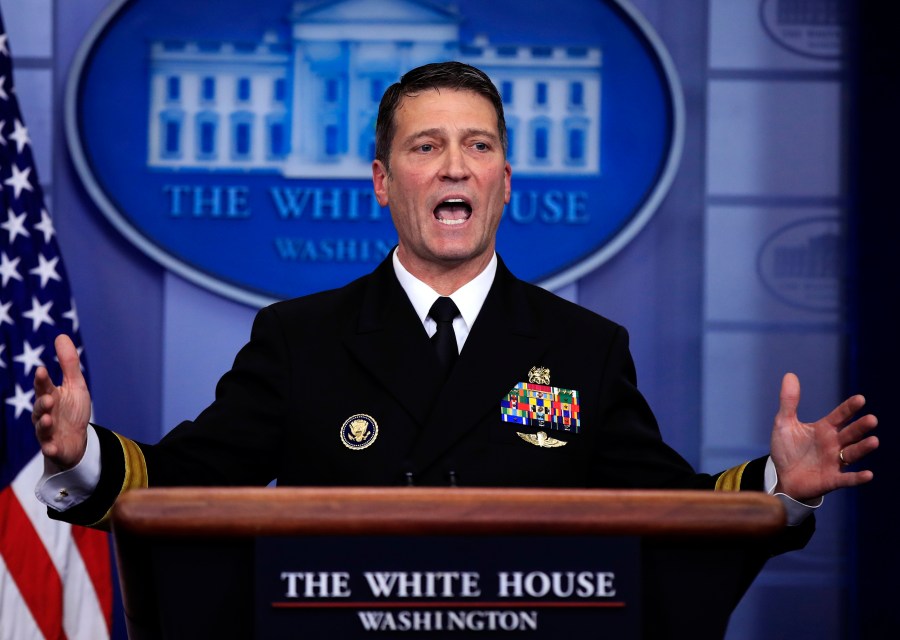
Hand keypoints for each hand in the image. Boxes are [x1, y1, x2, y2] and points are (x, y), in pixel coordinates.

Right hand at [32, 334, 92, 469]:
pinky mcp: (54, 447)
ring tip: (49, 419)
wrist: (75, 440)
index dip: (42, 380)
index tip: (41, 370)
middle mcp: (45, 413)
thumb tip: (61, 335)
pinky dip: (50, 449)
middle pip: (41, 407)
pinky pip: (50, 449)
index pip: (44, 386)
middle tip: (48, 398)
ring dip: (44, 423)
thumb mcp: (75, 385)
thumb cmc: (72, 410)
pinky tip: (50, 448)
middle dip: (43, 403)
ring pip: (42, 427)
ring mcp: (48, 432)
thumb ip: (68, 363)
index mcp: (50, 396)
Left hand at [771, 372, 878, 501]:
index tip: (860, 399)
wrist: (783, 477)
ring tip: (874, 441)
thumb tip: (790, 374)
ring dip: (863, 448)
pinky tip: (868, 474)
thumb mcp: (784, 424)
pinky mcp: (832, 480)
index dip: (849, 408)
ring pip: (852, 454)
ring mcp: (834, 462)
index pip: (840, 416)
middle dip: (860, 427)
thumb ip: (789, 402)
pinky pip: (847, 479)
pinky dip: (857, 478)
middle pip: (850, 434)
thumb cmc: (787, 450)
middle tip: (872, 419)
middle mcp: (834, 444)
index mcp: (824, 429)